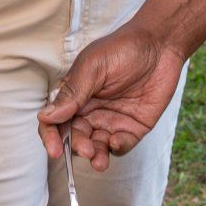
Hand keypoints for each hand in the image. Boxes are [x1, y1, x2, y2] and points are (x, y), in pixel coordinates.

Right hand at [38, 22, 185, 170]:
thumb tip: (46, 116)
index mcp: (74, 96)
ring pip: (97, 146)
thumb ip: (72, 94)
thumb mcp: (92, 67)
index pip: (55, 121)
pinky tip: (117, 141)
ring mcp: (111, 120)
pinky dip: (117, 148)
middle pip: (75, 137)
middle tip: (85, 149)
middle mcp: (90, 111)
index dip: (51, 137)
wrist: (159, 44)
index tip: (55, 150)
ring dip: (96, 156)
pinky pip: (122, 145)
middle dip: (77, 147)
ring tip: (98, 160)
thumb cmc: (122, 48)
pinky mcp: (133, 127)